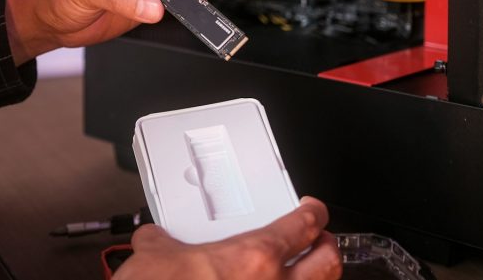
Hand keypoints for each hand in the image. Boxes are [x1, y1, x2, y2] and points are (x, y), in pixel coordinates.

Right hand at [114, 197, 340, 279]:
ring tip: (302, 271)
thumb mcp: (154, 255)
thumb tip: (156, 239)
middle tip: (317, 240)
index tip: (311, 209)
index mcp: (254, 258)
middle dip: (327, 247)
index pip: (304, 225)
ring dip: (313, 279)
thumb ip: (164, 240)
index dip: (313, 212)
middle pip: (328, 263)